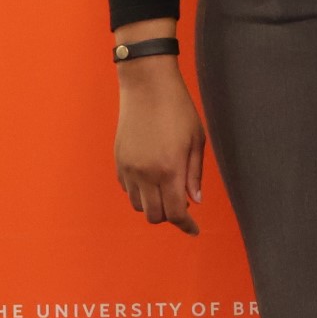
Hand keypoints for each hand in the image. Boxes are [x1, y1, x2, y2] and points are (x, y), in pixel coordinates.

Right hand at [114, 54, 206, 236]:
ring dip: (154, 205)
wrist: (147, 87)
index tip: (194, 230)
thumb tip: (194, 200)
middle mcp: (145, 174)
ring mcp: (128, 169)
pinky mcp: (118, 162)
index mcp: (169, 170)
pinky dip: (141, 192)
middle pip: (154, 215)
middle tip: (183, 207)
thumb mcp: (197, 140)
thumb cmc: (178, 110)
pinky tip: (153, 180)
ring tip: (169, 192)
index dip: (186, 225)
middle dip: (170, 217)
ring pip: (138, 205)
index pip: (175, 212)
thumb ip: (195, 173)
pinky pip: (128, 189)